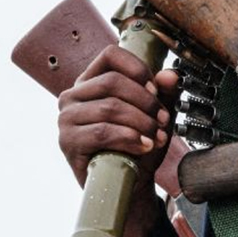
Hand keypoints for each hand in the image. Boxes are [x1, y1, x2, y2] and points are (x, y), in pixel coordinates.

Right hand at [57, 45, 180, 186]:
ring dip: (141, 122)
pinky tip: (143, 145)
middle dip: (145, 101)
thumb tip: (171, 75)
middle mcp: (73, 95)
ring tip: (156, 136)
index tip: (155, 89)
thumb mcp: (155, 114)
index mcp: (91, 81)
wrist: (129, 181)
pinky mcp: (68, 141)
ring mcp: (66, 118)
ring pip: (110, 107)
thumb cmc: (137, 143)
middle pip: (112, 82)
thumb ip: (164, 92)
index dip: (137, 68)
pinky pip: (103, 132)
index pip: (110, 55)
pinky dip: (129, 138)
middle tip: (162, 119)